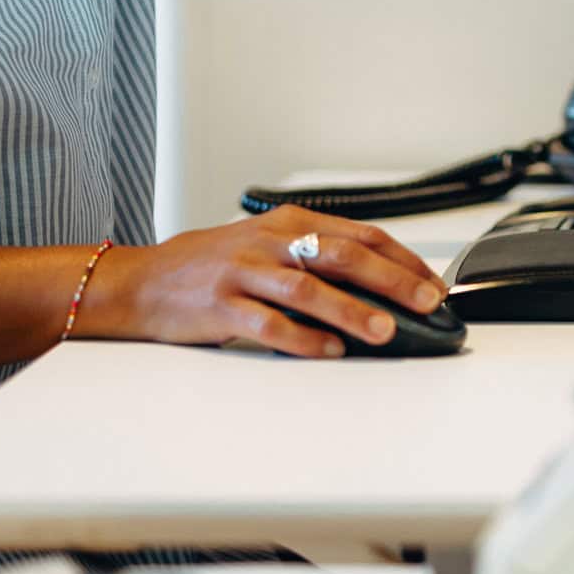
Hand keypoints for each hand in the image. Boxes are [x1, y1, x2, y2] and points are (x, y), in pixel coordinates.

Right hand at [83, 207, 446, 359]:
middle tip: (425, 302)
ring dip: (351, 310)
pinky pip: (268, 324)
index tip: (431, 283)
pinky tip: (329, 351)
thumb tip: (380, 285)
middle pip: (340, 255)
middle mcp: (269, 242)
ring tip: (384, 330)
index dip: (400, 259)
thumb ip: (316, 258)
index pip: (359, 235)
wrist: (142, 281)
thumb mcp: (266, 245)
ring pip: (307, 289)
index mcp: (288, 223)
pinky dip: (303, 338)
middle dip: (390, 280)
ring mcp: (243, 272)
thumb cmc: (211, 265)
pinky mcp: (220, 305)